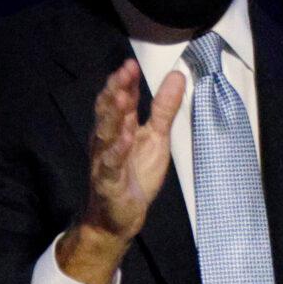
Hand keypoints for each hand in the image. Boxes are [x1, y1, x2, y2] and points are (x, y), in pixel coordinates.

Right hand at [58, 59, 184, 283]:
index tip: (131, 64)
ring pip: (106, 134)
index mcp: (119, 128)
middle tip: (123, 71)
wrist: (116, 219)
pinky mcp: (108, 183)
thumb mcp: (157, 138)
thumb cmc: (134, 175)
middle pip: (109, 111)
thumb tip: (177, 76)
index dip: (125, 82)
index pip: (121, 99)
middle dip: (115, 91)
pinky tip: (125, 138)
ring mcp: (105, 161)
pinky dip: (117, 151)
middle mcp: (107, 140)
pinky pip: (110, 165)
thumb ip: (164, 109)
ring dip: (113, 116)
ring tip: (121, 98)